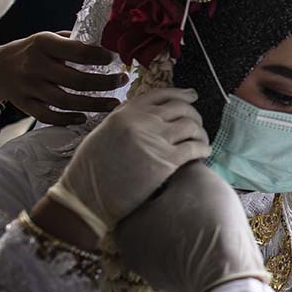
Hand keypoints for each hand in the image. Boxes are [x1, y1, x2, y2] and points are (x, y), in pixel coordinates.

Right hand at [0, 31, 127, 124]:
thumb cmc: (35, 52)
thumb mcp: (49, 38)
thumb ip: (74, 41)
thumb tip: (108, 44)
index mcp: (44, 44)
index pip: (77, 51)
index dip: (100, 57)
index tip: (115, 59)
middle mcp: (35, 65)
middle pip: (76, 81)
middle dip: (104, 83)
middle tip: (122, 80)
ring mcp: (28, 87)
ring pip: (66, 101)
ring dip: (94, 104)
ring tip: (114, 103)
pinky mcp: (24, 104)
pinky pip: (48, 116)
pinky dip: (68, 119)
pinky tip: (85, 118)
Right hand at [47, 88, 210, 237]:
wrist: (87, 198)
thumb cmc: (91, 171)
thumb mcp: (104, 133)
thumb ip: (126, 120)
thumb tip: (149, 115)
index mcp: (125, 113)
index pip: (161, 94)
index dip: (180, 94)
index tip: (191, 96)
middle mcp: (141, 121)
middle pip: (181, 108)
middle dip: (193, 115)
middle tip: (196, 124)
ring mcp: (155, 139)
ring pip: (191, 126)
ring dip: (200, 132)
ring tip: (201, 141)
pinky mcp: (166, 161)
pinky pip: (195, 148)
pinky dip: (204, 148)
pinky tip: (204, 152)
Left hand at [115, 161, 267, 291]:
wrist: (229, 272)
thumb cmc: (207, 219)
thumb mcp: (196, 178)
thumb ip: (181, 166)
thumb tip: (178, 163)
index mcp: (126, 223)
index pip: (144, 190)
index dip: (167, 179)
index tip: (185, 177)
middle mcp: (128, 251)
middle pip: (153, 213)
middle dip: (173, 202)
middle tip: (196, 194)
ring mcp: (148, 271)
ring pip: (166, 233)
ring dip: (181, 223)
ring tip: (205, 214)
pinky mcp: (170, 283)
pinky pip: (177, 252)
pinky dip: (188, 242)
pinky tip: (207, 236)